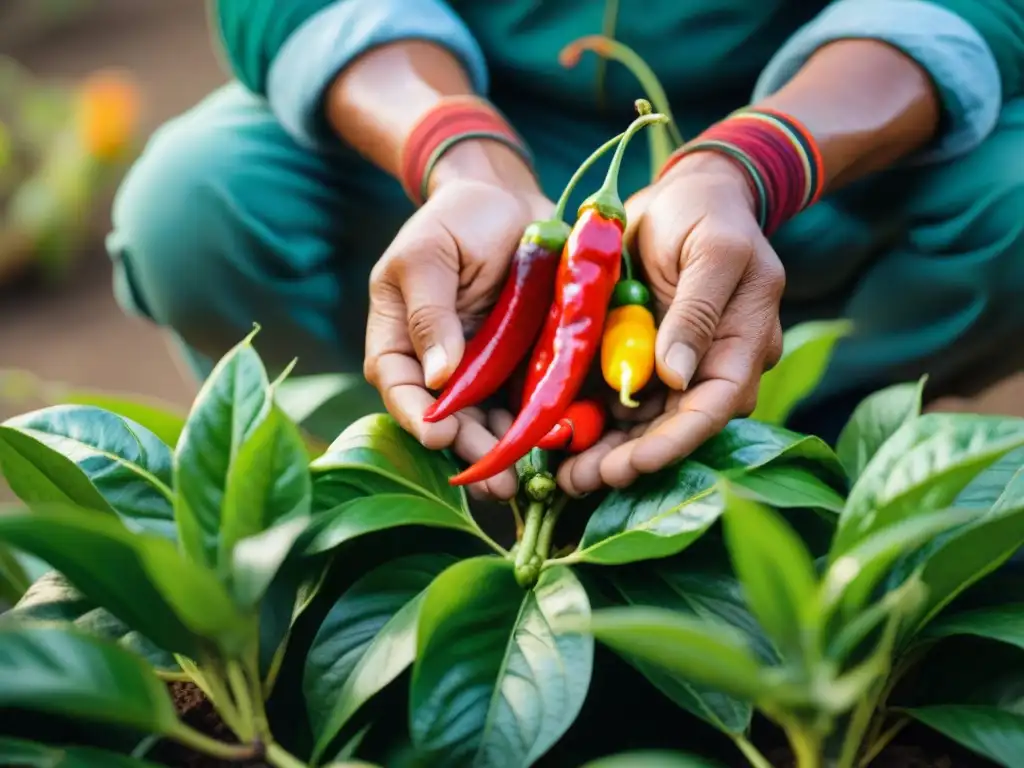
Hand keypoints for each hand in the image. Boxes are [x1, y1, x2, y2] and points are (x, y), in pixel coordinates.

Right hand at [364, 141, 552, 499]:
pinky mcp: (520, 363)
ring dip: (501, 450)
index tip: (438, 435)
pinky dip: (535, 423)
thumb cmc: (460, 218)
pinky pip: (525, 400)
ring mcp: (481, 365)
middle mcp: (438, 360)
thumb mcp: (431, 254)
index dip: (415, 415)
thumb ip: (429, 311)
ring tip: (518, 479)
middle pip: (445, 414)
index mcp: (399, 334)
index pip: (397, 384)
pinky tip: (551, 442)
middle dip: (467, 448)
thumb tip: (438, 376)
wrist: (512, 201)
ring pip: (486, 417)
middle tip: (492, 479)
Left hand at [558, 152, 784, 494]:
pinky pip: (621, 400)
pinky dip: (593, 422)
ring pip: (646, 424)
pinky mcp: (645, 356)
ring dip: (608, 452)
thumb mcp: (712, 250)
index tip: (634, 464)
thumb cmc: (707, 212)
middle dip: (631, 460)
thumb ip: (697, 310)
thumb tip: (678, 377)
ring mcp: (679, 365)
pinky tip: (561, 441)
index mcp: (744, 343)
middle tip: (581, 482)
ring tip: (565, 477)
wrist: (689, 192)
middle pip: (676, 428)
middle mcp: (714, 364)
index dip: (675, 442)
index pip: (714, 407)